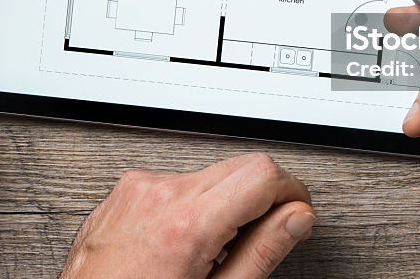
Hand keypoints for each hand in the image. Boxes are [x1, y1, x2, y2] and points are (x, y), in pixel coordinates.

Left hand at [61, 153, 315, 278]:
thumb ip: (261, 252)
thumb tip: (296, 217)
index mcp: (186, 224)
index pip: (262, 174)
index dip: (291, 193)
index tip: (296, 214)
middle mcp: (159, 195)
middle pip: (239, 166)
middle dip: (261, 197)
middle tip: (264, 237)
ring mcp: (136, 189)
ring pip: (208, 174)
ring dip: (223, 202)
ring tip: (214, 252)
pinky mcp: (123, 192)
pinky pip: (174, 183)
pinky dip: (189, 205)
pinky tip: (183, 244)